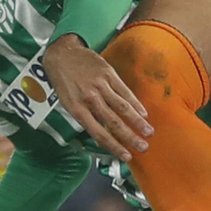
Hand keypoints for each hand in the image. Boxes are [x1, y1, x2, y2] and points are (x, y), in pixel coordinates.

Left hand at [43, 35, 151, 161]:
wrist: (61, 53)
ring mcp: (100, 85)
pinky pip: (124, 91)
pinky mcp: (108, 73)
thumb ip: (85, 116)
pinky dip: (135, 103)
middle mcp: (89, 98)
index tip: (127, 157)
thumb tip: (103, 132)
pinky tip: (143, 112)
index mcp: (77, 109)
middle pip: (113, 122)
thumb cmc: (63, 81)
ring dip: (137, 121)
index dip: (114, 146)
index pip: (98, 133)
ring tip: (149, 132)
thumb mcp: (67, 102)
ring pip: (122, 107)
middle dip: (130, 137)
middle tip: (143, 147)